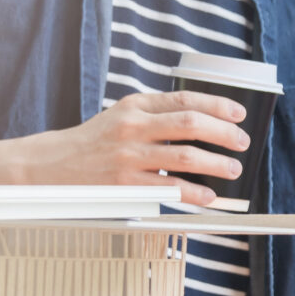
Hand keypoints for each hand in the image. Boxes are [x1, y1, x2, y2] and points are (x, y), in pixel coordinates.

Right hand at [24, 91, 249, 208]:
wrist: (53, 165)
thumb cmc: (96, 141)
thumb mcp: (124, 115)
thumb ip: (158, 115)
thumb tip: (205, 122)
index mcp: (136, 105)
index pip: (185, 99)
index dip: (218, 105)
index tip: (238, 113)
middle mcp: (133, 126)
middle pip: (192, 124)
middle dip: (225, 133)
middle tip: (242, 142)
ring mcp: (129, 155)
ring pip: (186, 156)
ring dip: (217, 164)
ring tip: (232, 169)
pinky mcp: (125, 184)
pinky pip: (170, 188)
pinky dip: (195, 193)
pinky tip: (209, 195)